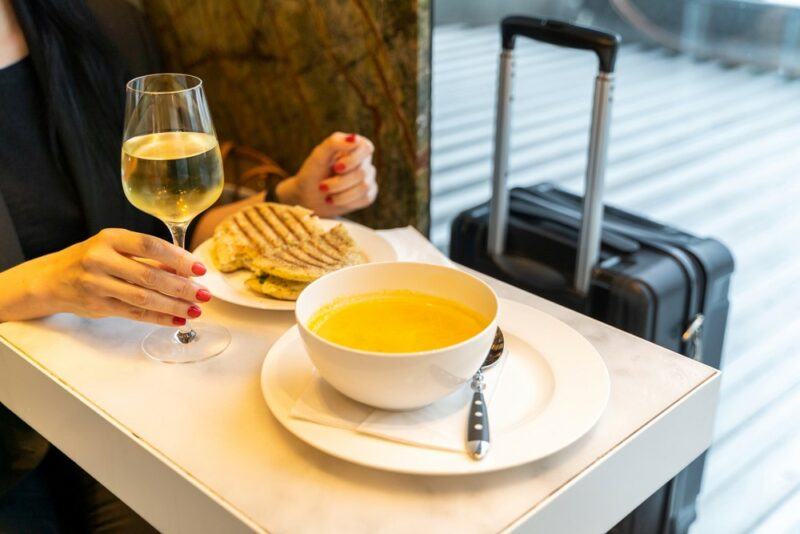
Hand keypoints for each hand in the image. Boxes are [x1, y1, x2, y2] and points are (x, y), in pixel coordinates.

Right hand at [23, 229, 210, 325]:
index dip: (178, 258)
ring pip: (143, 298)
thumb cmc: (93, 259)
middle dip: (182, 287)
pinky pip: (135, 314)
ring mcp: (97, 284)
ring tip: (195, 309)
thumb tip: (186, 271)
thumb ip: (148, 257)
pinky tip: (178, 319)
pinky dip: (159, 317)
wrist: (52, 279)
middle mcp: (101, 260)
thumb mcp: (116, 247)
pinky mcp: (98, 306)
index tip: (199, 269)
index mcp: (110, 238)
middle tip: (204, 294)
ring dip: (174, 306)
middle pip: (149, 276)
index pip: (150, 245)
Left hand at [276, 132, 376, 216]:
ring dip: (342, 194)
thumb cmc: (312, 173)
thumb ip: (334, 143)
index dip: (353, 160)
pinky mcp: (367, 195)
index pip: (366, 148)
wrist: (307, 197)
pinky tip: (335, 200)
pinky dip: (347, 202)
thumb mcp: (318, 156)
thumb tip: (355, 138)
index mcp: (354, 147)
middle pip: (363, 171)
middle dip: (340, 182)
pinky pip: (366, 198)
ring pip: (365, 186)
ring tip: (326, 196)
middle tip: (322, 187)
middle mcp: (363, 161)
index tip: (336, 167)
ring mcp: (367, 178)